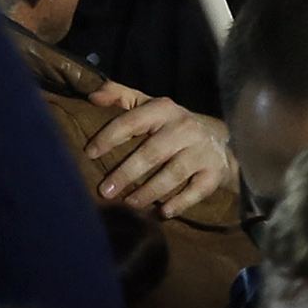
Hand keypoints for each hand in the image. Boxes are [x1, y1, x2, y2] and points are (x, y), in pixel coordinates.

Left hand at [85, 88, 236, 218]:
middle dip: (127, 173)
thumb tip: (92, 96)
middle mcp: (185, 128)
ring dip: (149, 191)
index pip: (133, 121)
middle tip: (105, 191)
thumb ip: (120, 97)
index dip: (110, 137)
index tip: (90, 154)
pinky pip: (198, 189)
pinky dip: (180, 202)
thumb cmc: (170, 126)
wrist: (217, 141)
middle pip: (152, 152)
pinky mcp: (214, 171)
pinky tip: (163, 211)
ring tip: (129, 203)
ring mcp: (202, 150)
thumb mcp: (148, 106)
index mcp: (165, 110)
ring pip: (173, 173)